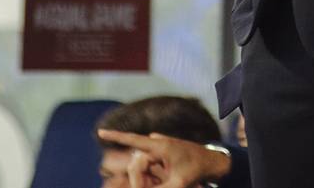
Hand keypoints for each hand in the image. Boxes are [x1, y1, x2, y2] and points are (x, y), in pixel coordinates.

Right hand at [94, 132, 229, 187]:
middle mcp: (159, 142)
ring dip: (152, 175)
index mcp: (160, 145)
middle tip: (160, 177)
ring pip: (146, 164)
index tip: (101, 132)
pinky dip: (156, 173)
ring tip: (172, 174)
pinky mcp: (164, 150)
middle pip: (139, 161)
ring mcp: (162, 145)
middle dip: (142, 175)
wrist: (213, 160)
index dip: (116, 137)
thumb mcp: (179, 182)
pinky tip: (171, 173)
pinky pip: (153, 164)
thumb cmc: (197, 168)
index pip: (133, 140)